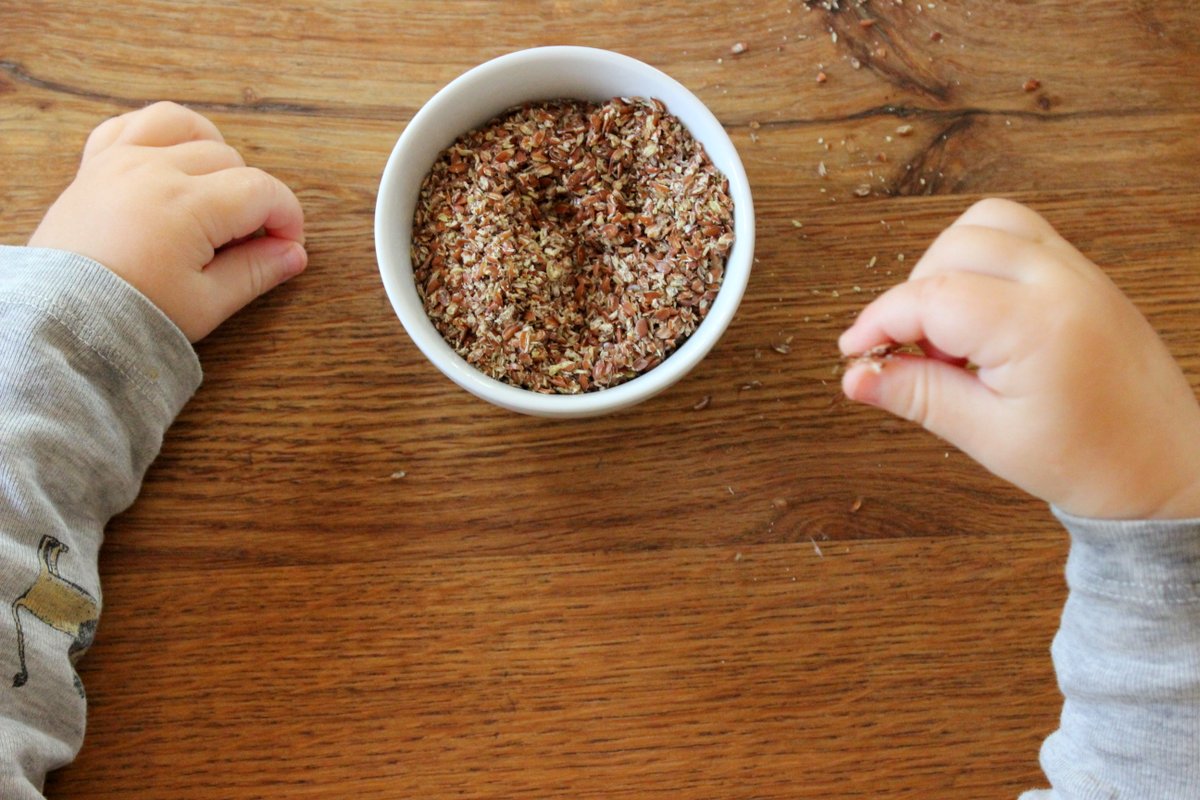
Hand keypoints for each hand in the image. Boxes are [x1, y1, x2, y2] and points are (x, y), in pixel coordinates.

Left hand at [29, 101, 306, 341]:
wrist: (60, 320)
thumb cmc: (129, 316)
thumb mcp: (206, 303)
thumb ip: (256, 272)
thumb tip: (293, 254)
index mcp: (187, 206)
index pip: (262, 190)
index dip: (287, 217)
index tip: (286, 245)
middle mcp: (154, 171)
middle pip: (231, 161)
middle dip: (252, 199)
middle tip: (246, 242)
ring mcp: (121, 161)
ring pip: (186, 127)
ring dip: (212, 151)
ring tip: (216, 191)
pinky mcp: (95, 165)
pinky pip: (131, 124)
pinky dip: (159, 134)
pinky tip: (171, 160)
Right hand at [839, 198, 1199, 518]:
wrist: (1167, 467)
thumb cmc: (1090, 460)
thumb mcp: (988, 436)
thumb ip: (917, 396)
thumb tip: (855, 377)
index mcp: (1038, 325)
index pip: (931, 297)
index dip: (880, 321)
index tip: (855, 350)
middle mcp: (1061, 282)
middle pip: (953, 248)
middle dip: (914, 296)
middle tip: (911, 355)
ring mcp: (1078, 271)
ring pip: (986, 224)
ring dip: (947, 265)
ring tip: (946, 329)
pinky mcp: (1084, 273)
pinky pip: (1020, 234)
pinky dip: (981, 258)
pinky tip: (977, 313)